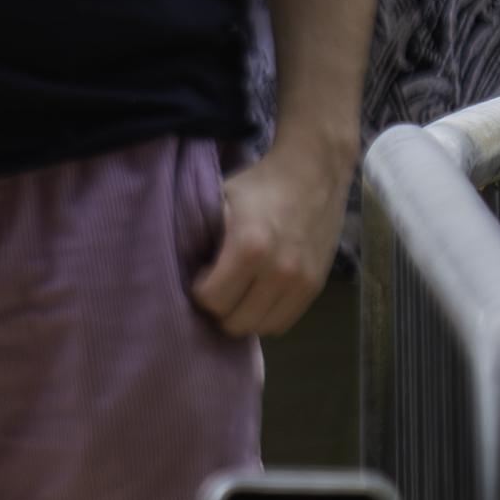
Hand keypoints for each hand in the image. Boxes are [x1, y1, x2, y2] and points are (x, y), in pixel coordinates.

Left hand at [192, 138, 347, 337]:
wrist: (313, 172)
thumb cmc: (259, 185)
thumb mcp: (219, 201)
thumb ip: (202, 236)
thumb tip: (182, 269)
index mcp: (249, 246)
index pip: (212, 301)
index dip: (200, 291)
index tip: (202, 274)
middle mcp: (279, 270)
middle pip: (235, 322)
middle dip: (219, 308)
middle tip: (218, 286)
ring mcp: (302, 280)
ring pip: (260, 327)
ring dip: (243, 315)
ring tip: (239, 290)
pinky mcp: (316, 285)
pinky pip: (283, 322)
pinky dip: (267, 314)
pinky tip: (258, 293)